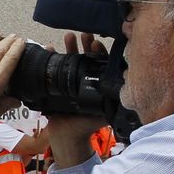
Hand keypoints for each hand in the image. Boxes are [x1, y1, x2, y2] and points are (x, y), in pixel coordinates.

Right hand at [44, 32, 109, 166]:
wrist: (67, 138)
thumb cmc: (86, 127)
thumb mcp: (103, 115)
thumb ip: (112, 105)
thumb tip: (124, 94)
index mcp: (96, 84)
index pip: (100, 64)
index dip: (99, 53)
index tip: (96, 43)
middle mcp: (83, 80)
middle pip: (85, 57)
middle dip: (84, 44)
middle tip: (84, 35)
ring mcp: (69, 81)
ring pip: (70, 60)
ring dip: (70, 47)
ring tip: (69, 37)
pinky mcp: (56, 85)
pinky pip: (53, 69)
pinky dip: (50, 58)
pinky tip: (49, 49)